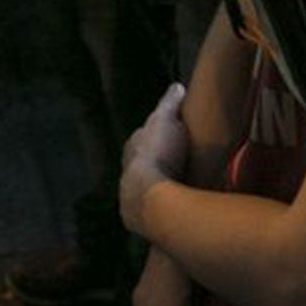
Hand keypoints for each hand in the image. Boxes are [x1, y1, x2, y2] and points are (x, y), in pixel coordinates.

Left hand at [120, 84, 189, 238]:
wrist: (149, 196)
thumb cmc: (158, 154)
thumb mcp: (166, 120)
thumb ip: (169, 103)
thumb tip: (176, 86)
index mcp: (132, 148)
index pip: (143, 139)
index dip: (157, 136)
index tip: (171, 137)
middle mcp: (127, 172)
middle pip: (143, 166)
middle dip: (156, 165)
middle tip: (177, 165)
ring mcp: (131, 197)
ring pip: (145, 189)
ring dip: (157, 189)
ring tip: (178, 191)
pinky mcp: (139, 219)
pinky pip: (151, 210)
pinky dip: (160, 208)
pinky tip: (172, 210)